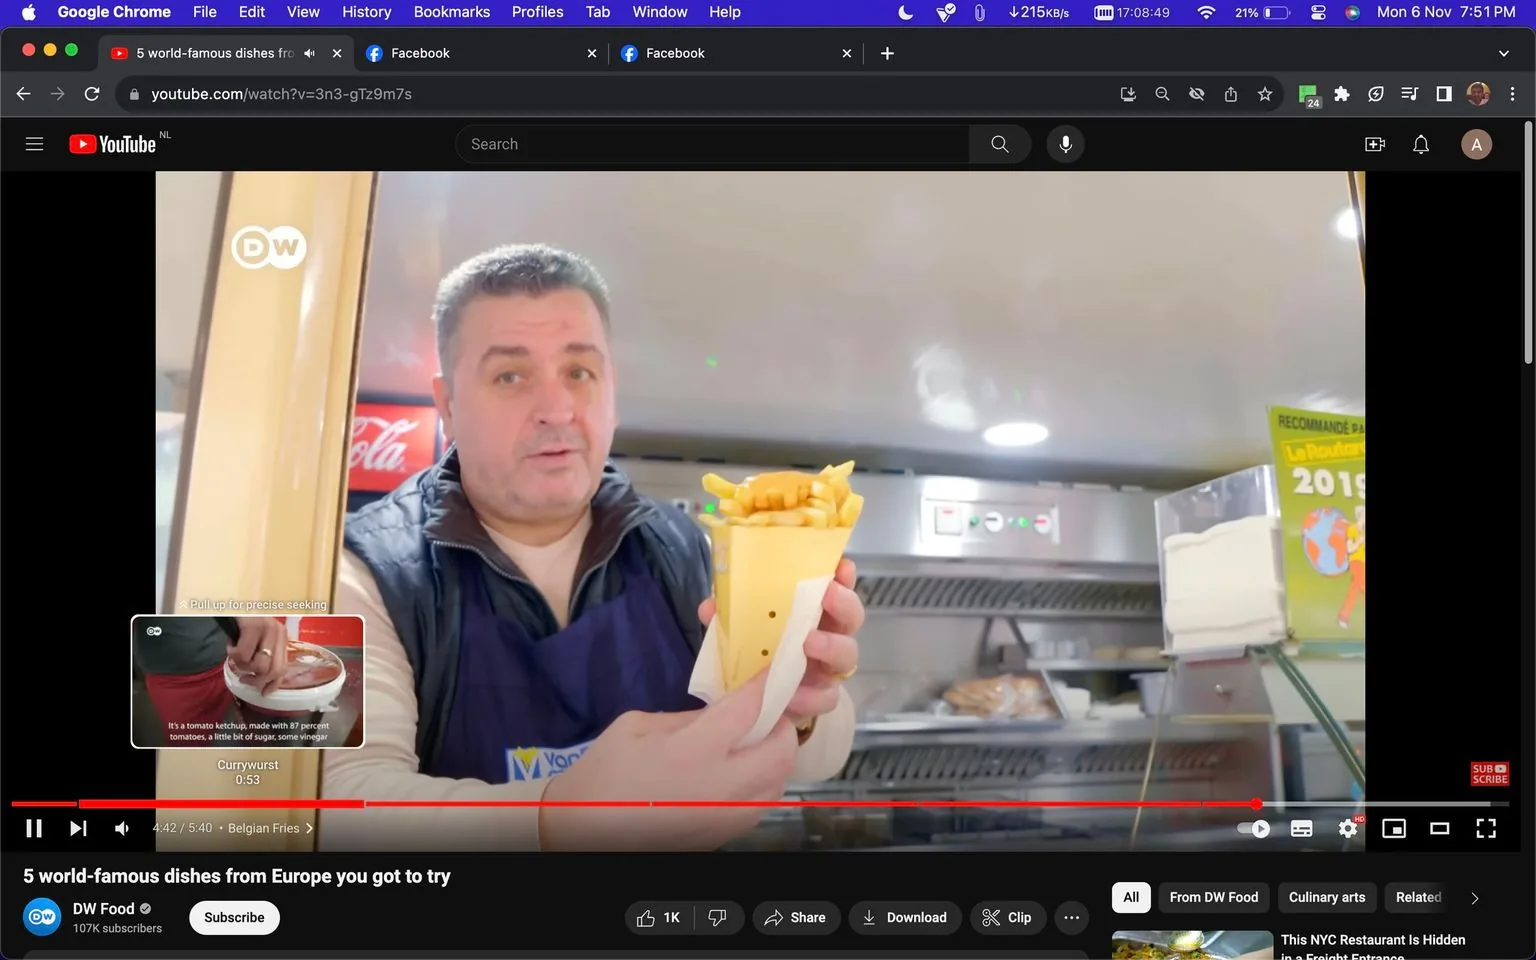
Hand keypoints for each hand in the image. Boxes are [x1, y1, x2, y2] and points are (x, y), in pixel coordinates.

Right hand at [228, 617, 287, 694]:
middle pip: (273, 671)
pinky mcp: (253, 626)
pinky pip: (242, 655)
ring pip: (258, 665)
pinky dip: (232, 656)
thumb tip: (264, 686)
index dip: (273, 684)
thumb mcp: (257, 641)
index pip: (283, 668)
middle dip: (255, 680)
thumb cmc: (241, 623)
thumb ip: (263, 657)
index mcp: (282, 637)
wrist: (229, 601)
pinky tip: (230, 647)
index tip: (264, 693)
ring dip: (241, 667)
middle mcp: (278, 632)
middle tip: (243, 677)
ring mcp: (267, 629)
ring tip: (235, 656)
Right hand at [539, 670, 798, 851]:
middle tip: (767, 713)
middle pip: (780, 751)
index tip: (774, 670)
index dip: (765, 685)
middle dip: (781, 725)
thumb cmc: (604, 772)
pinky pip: (759, 806)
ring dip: (774, 758)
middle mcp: (719, 789)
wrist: (584, 829)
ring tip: (754, 743)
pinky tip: (739, 774)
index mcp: (692, 753)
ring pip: (777, 783)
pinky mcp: (722, 837)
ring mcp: (725, 818)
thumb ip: (687, 718)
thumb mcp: (637, 726)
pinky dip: (760, 784)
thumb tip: (720, 714)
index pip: (747, 710)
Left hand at [697, 557, 863, 725]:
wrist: (752, 705)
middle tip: (827, 595)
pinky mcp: (821, 699)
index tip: (841, 566)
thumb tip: (710, 608)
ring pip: (847, 656)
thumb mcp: (738, 632)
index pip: (834, 586)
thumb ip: (728, 619)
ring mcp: (828, 670)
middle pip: (852, 616)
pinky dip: (811, 695)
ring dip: (831, 647)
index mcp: (810, 612)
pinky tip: (793, 695)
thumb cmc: (755, 655)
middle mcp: (827, 636)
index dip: (842, 575)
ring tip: (808, 644)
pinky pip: (828, 697)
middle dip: (844, 604)